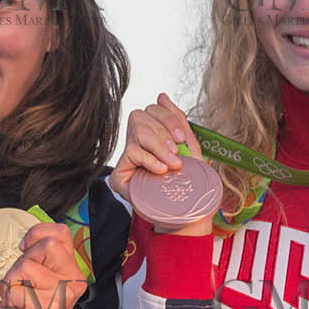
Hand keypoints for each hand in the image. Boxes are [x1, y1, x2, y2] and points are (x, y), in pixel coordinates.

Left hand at [0, 222, 86, 308]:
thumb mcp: (35, 280)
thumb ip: (36, 259)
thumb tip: (24, 241)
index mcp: (70, 271)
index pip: (60, 233)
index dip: (36, 233)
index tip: (24, 248)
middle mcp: (72, 281)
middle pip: (47, 245)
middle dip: (23, 260)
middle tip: (20, 281)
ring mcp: (62, 296)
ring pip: (26, 266)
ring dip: (12, 282)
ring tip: (18, 299)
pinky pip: (16, 291)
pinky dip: (9, 300)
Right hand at [113, 93, 213, 236]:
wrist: (187, 213)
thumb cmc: (189, 182)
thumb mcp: (188, 147)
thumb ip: (177, 120)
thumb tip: (162, 95)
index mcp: (153, 133)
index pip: (151, 110)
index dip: (168, 119)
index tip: (182, 138)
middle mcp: (137, 143)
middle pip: (141, 116)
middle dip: (164, 131)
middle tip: (177, 153)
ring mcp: (127, 159)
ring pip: (136, 130)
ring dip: (159, 146)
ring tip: (172, 164)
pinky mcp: (119, 175)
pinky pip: (131, 152)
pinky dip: (149, 159)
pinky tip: (160, 170)